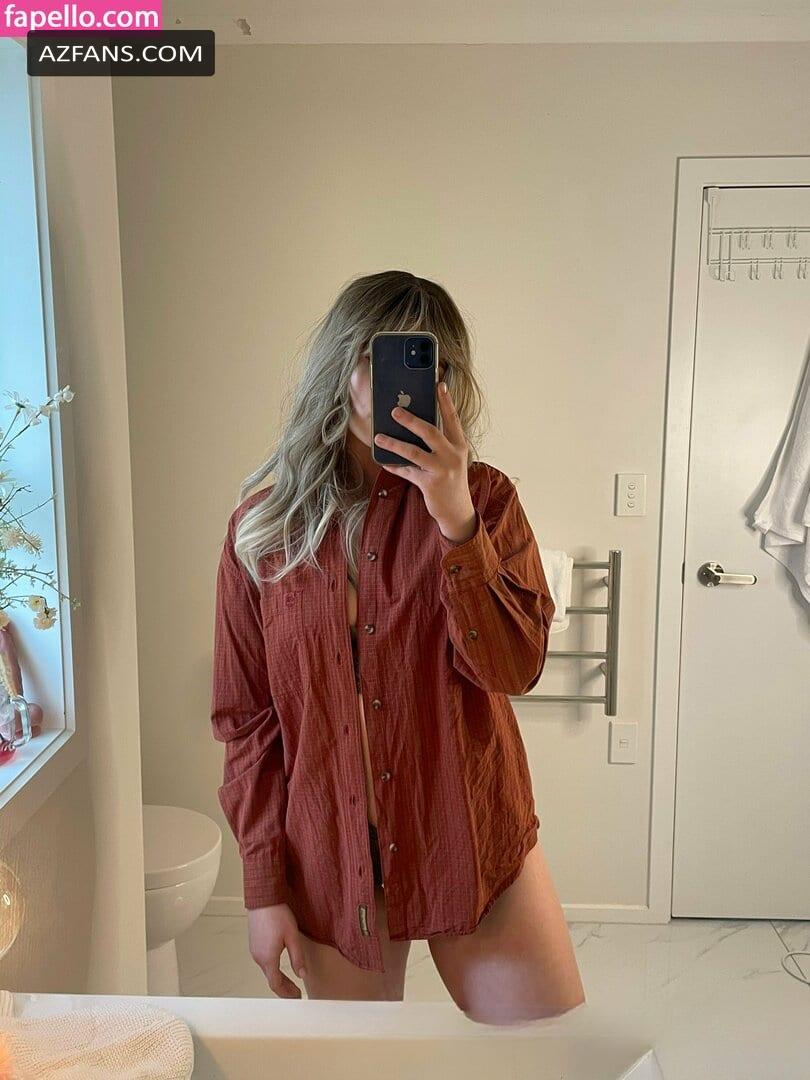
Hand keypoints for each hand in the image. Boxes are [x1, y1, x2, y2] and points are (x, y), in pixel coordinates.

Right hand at [247, 903, 306, 998]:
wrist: (262, 899)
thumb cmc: (277, 914)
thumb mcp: (292, 936)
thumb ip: (297, 957)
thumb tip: (302, 975)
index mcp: (268, 958)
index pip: (276, 984)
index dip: (286, 993)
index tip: (296, 997)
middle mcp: (258, 957)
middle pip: (271, 979)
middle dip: (284, 988)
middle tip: (295, 993)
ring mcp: (255, 950)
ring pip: (267, 970)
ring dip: (278, 978)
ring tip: (291, 981)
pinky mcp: (255, 943)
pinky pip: (264, 961)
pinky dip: (273, 968)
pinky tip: (280, 966)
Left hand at [374, 381, 476, 543]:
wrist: (457, 510)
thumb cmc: (450, 478)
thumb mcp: (450, 458)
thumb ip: (439, 443)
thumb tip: (413, 425)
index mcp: (459, 445)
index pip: (453, 419)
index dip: (446, 401)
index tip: (439, 384)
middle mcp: (453, 456)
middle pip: (431, 433)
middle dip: (411, 420)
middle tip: (394, 411)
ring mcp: (442, 470)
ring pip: (414, 453)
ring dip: (394, 443)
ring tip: (379, 437)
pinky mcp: (430, 484)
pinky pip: (407, 472)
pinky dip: (394, 466)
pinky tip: (384, 461)